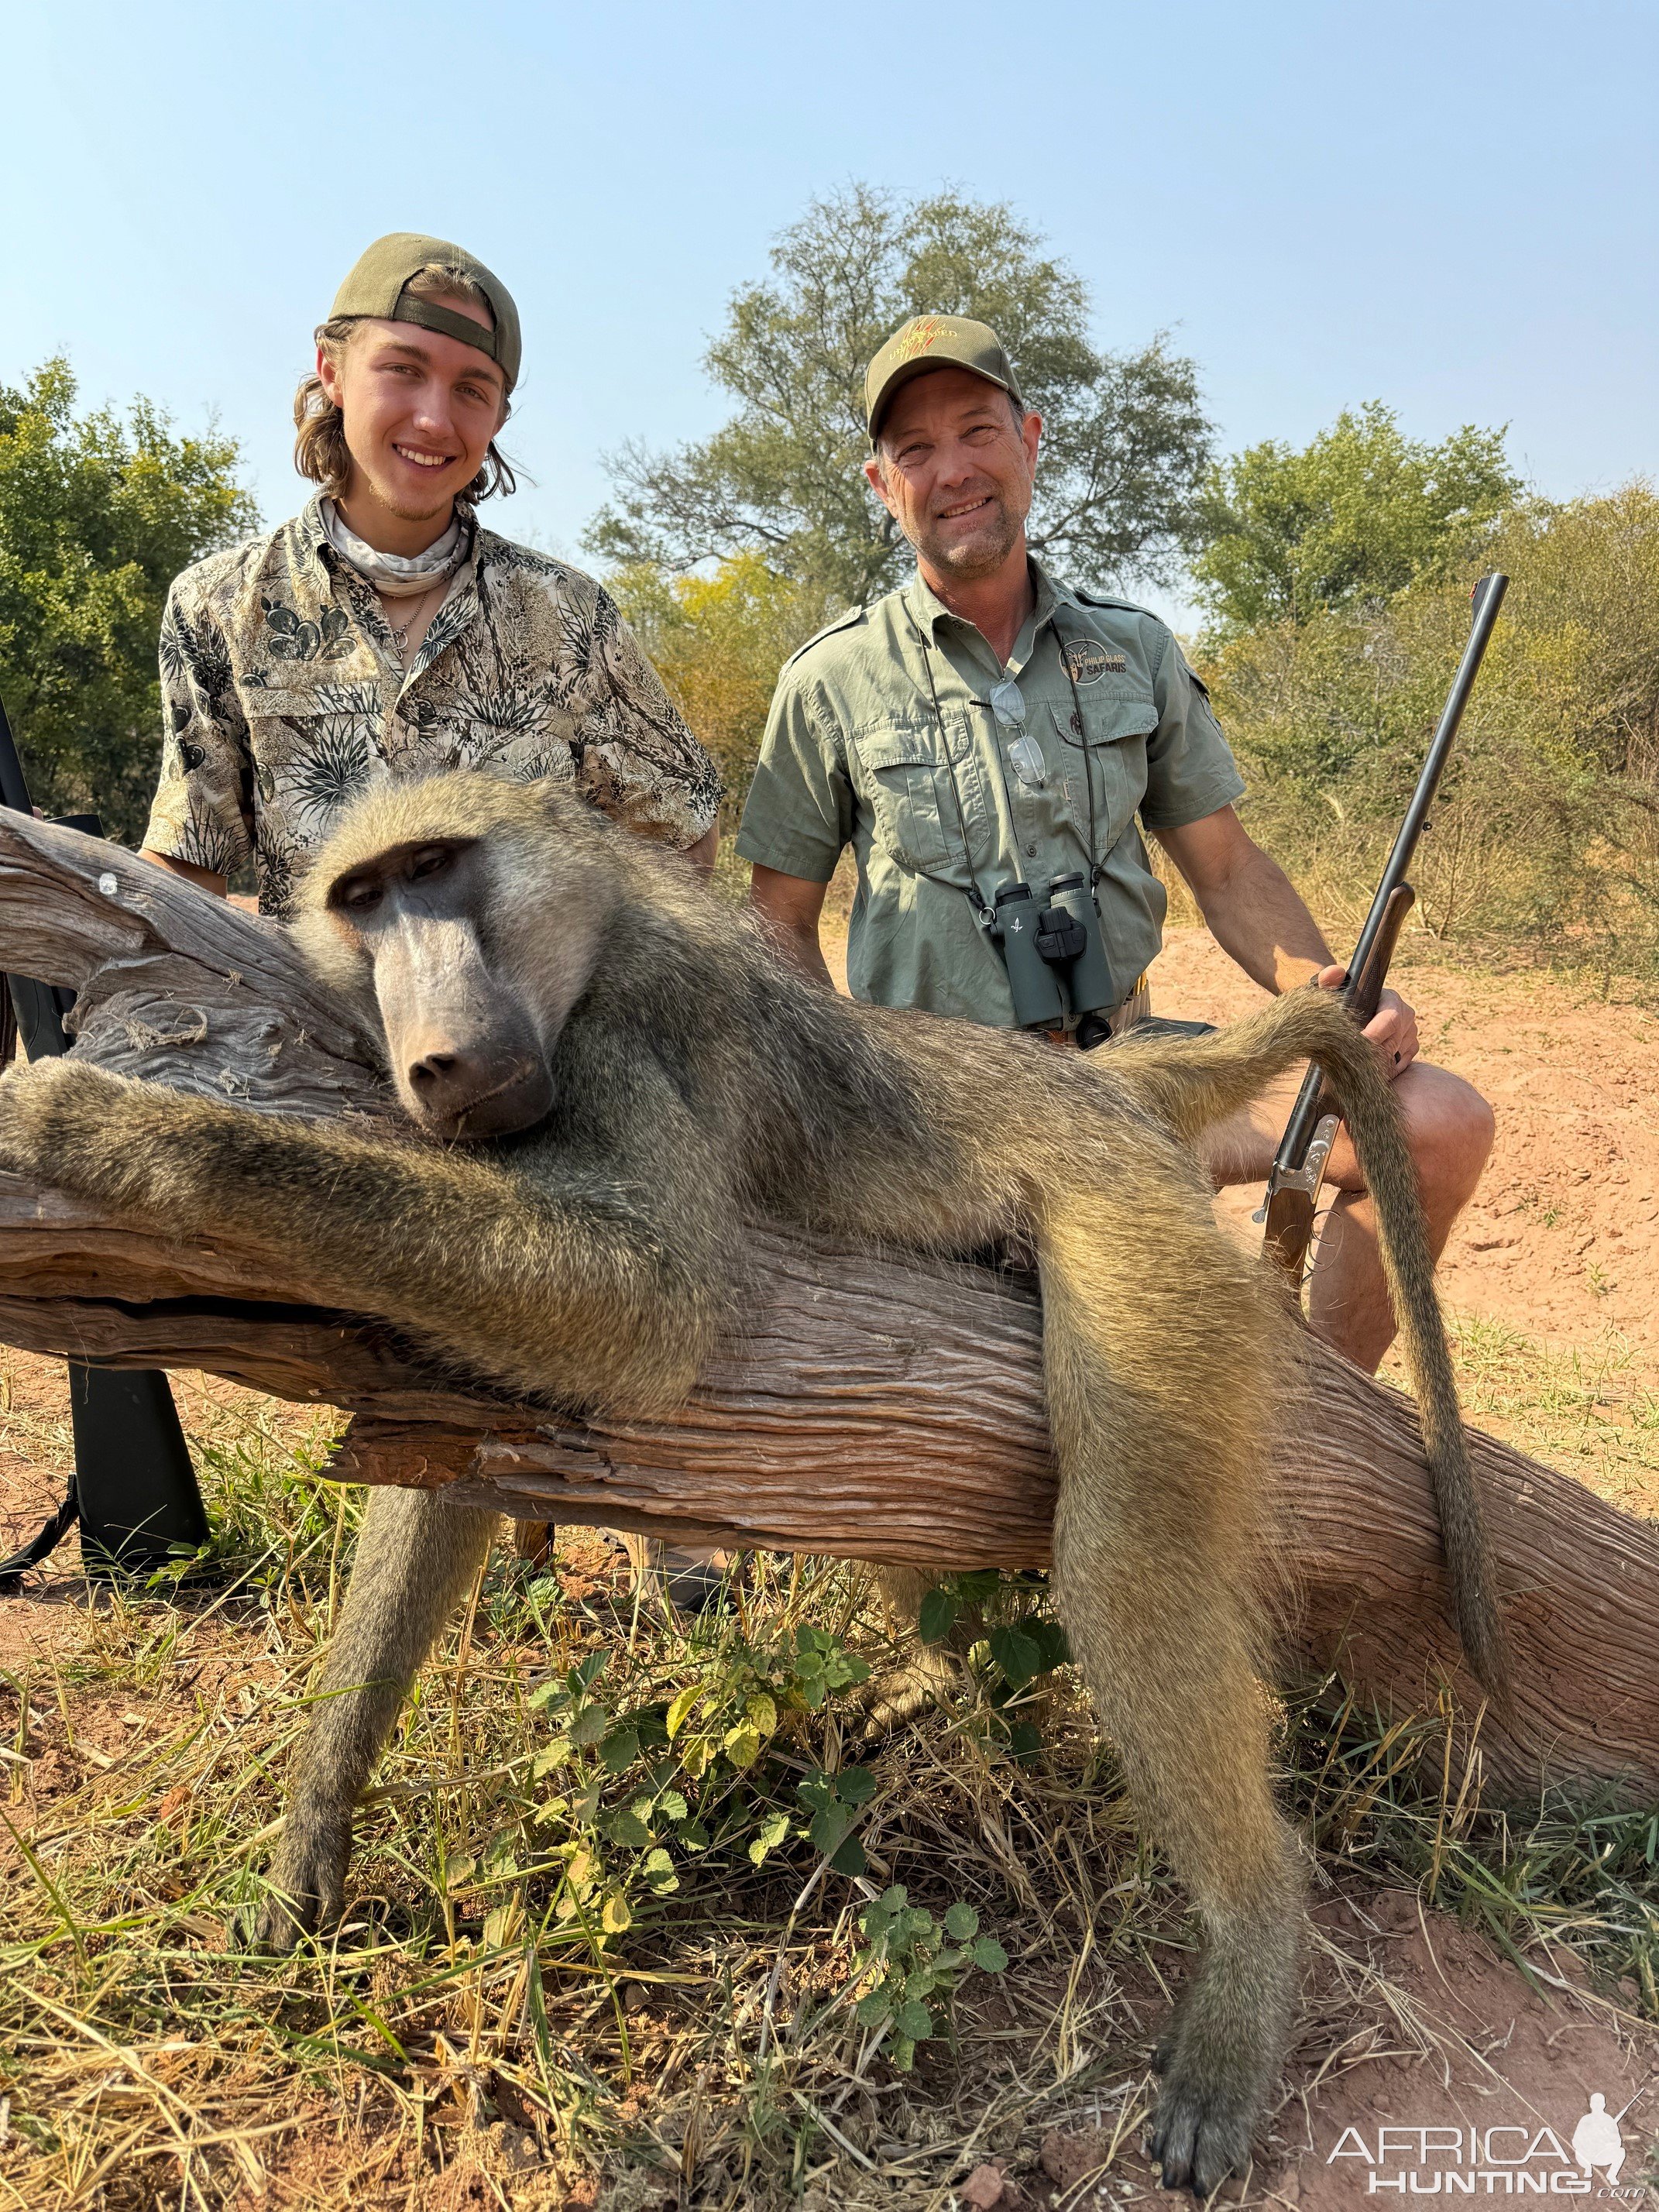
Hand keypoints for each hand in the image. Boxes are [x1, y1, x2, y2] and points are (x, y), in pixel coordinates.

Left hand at [1314, 965, 1418, 1081]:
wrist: (1347, 1010)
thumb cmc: (1339, 999)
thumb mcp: (1332, 988)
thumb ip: (1329, 979)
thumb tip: (1333, 973)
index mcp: (1391, 1000)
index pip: (1388, 1021)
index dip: (1371, 1037)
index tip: (1351, 1048)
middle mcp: (1405, 1015)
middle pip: (1391, 1043)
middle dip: (1369, 1056)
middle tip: (1348, 1065)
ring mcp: (1411, 1032)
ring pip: (1395, 1056)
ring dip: (1375, 1066)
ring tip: (1354, 1070)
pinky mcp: (1410, 1047)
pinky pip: (1400, 1065)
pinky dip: (1384, 1071)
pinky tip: (1367, 1073)